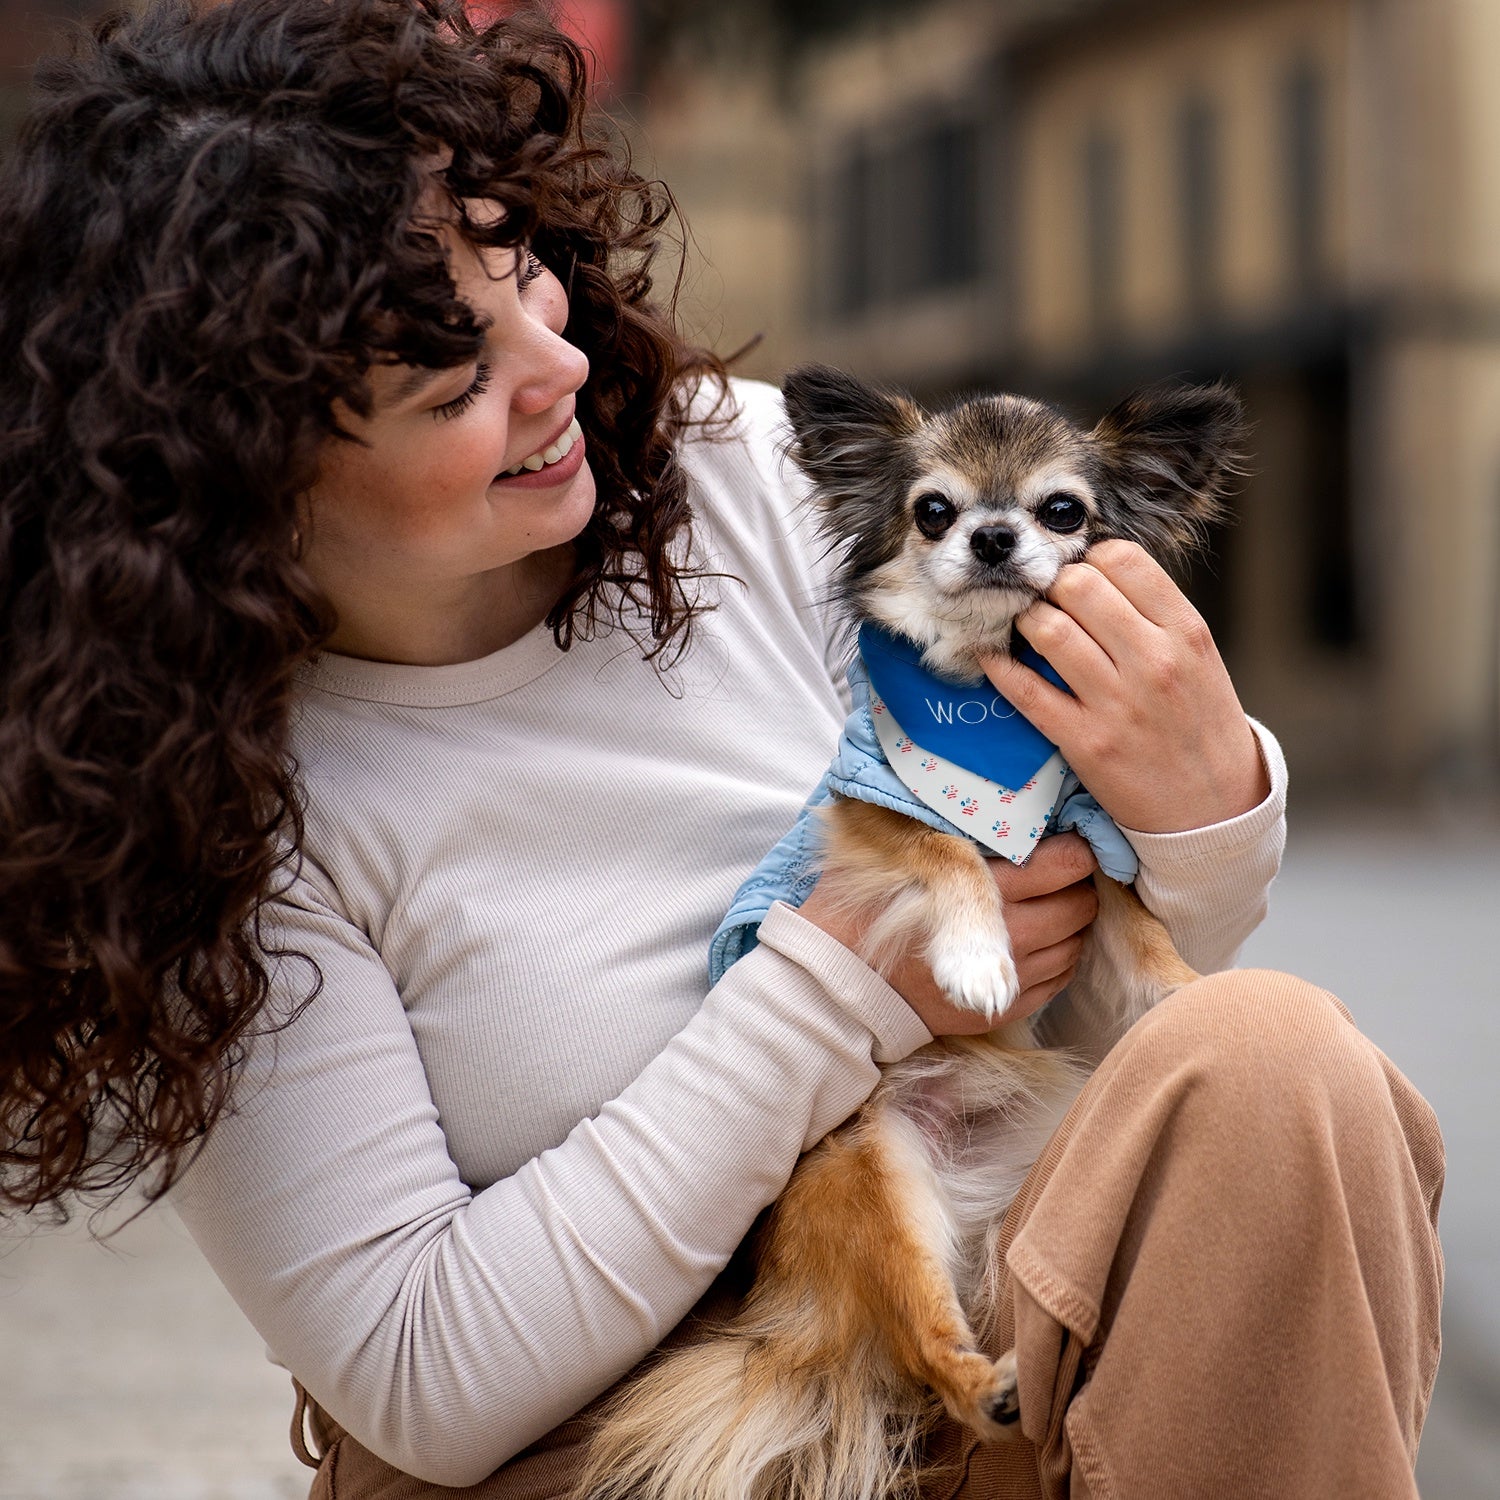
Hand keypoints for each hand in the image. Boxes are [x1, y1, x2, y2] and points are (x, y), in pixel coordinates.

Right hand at [799, 834, 1099, 1035]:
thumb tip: (984, 774)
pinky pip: (1061, 977)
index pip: (1067, 863)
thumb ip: (936, 811)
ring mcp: (1011, 978)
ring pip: (1076, 941)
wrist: (838, 982)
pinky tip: (1033, 938)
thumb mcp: (890, 843)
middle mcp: (1009, 935)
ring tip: (1044, 902)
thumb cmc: (860, 901)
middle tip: (1054, 868)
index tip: (1062, 836)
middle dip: (1074, 882)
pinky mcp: (1006, 1009)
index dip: (1073, 846)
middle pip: (1080, 903)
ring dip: (1067, 919)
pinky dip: (1057, 954)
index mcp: (983, 888)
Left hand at [982, 540, 1268, 833]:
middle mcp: (1154, 660)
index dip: (1089, 560)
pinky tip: (991, 657)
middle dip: (1052, 586)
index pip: (1122, 560)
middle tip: (1047, 602)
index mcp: (1186, 631)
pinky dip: (999, 666)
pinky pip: (1024, 690)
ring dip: (1025, 621)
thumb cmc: (1200, 724)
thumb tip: (1090, 571)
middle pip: (1077, 585)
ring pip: (1048, 629)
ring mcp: (1118, 703)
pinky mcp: (1085, 742)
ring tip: (1026, 628)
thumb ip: (1152, 614)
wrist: (1215, 808)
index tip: (1080, 577)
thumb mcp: (1197, 657)